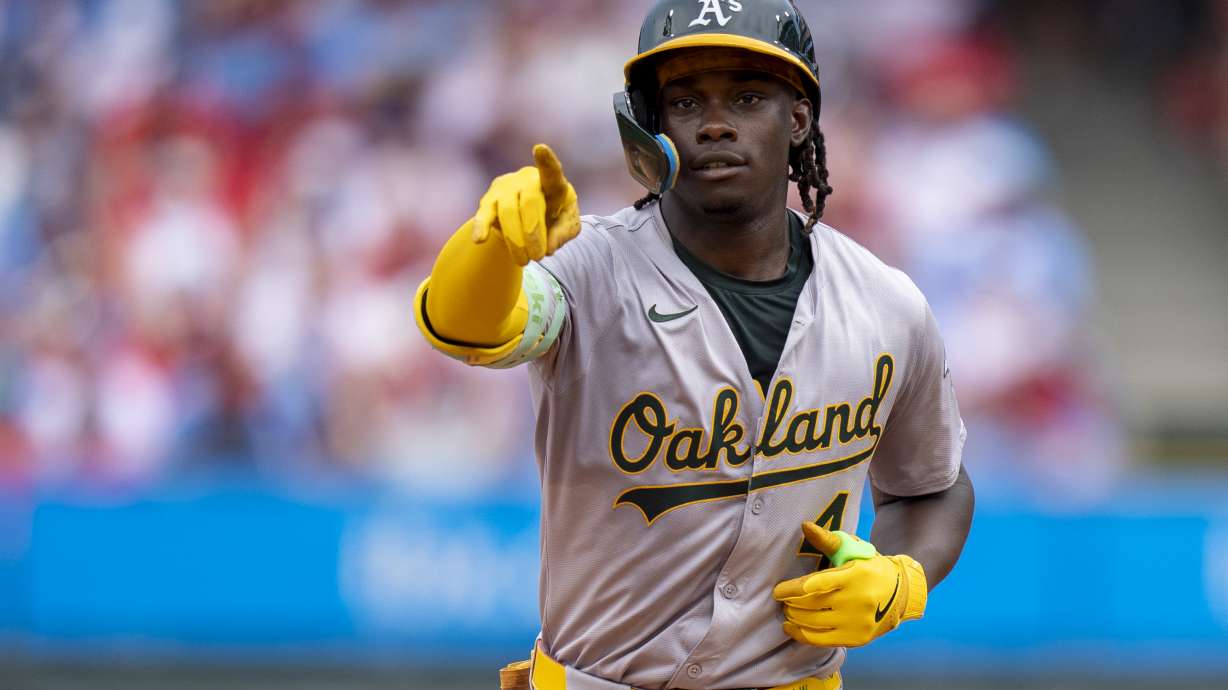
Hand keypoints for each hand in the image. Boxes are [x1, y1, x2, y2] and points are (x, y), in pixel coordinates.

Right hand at [472, 144, 580, 265]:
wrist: (531, 218)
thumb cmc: (555, 217)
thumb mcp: (568, 227)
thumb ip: (563, 234)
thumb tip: (548, 247)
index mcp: (552, 183)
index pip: (551, 172)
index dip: (546, 162)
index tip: (539, 149)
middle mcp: (527, 179)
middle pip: (529, 202)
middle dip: (533, 233)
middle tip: (537, 257)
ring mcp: (505, 188)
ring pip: (507, 211)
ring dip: (515, 240)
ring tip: (523, 261)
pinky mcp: (488, 202)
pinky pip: (484, 214)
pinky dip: (481, 227)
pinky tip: (479, 240)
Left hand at [772, 523, 926, 647]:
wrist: (901, 594)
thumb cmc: (870, 568)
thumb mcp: (853, 550)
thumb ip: (827, 540)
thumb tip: (804, 526)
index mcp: (854, 575)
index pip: (813, 585)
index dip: (790, 590)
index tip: (777, 590)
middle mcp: (856, 601)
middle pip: (811, 605)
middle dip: (790, 603)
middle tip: (782, 600)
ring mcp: (857, 622)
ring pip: (814, 623)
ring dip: (794, 617)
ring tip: (788, 611)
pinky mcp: (856, 639)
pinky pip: (822, 640)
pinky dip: (802, 635)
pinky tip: (792, 627)